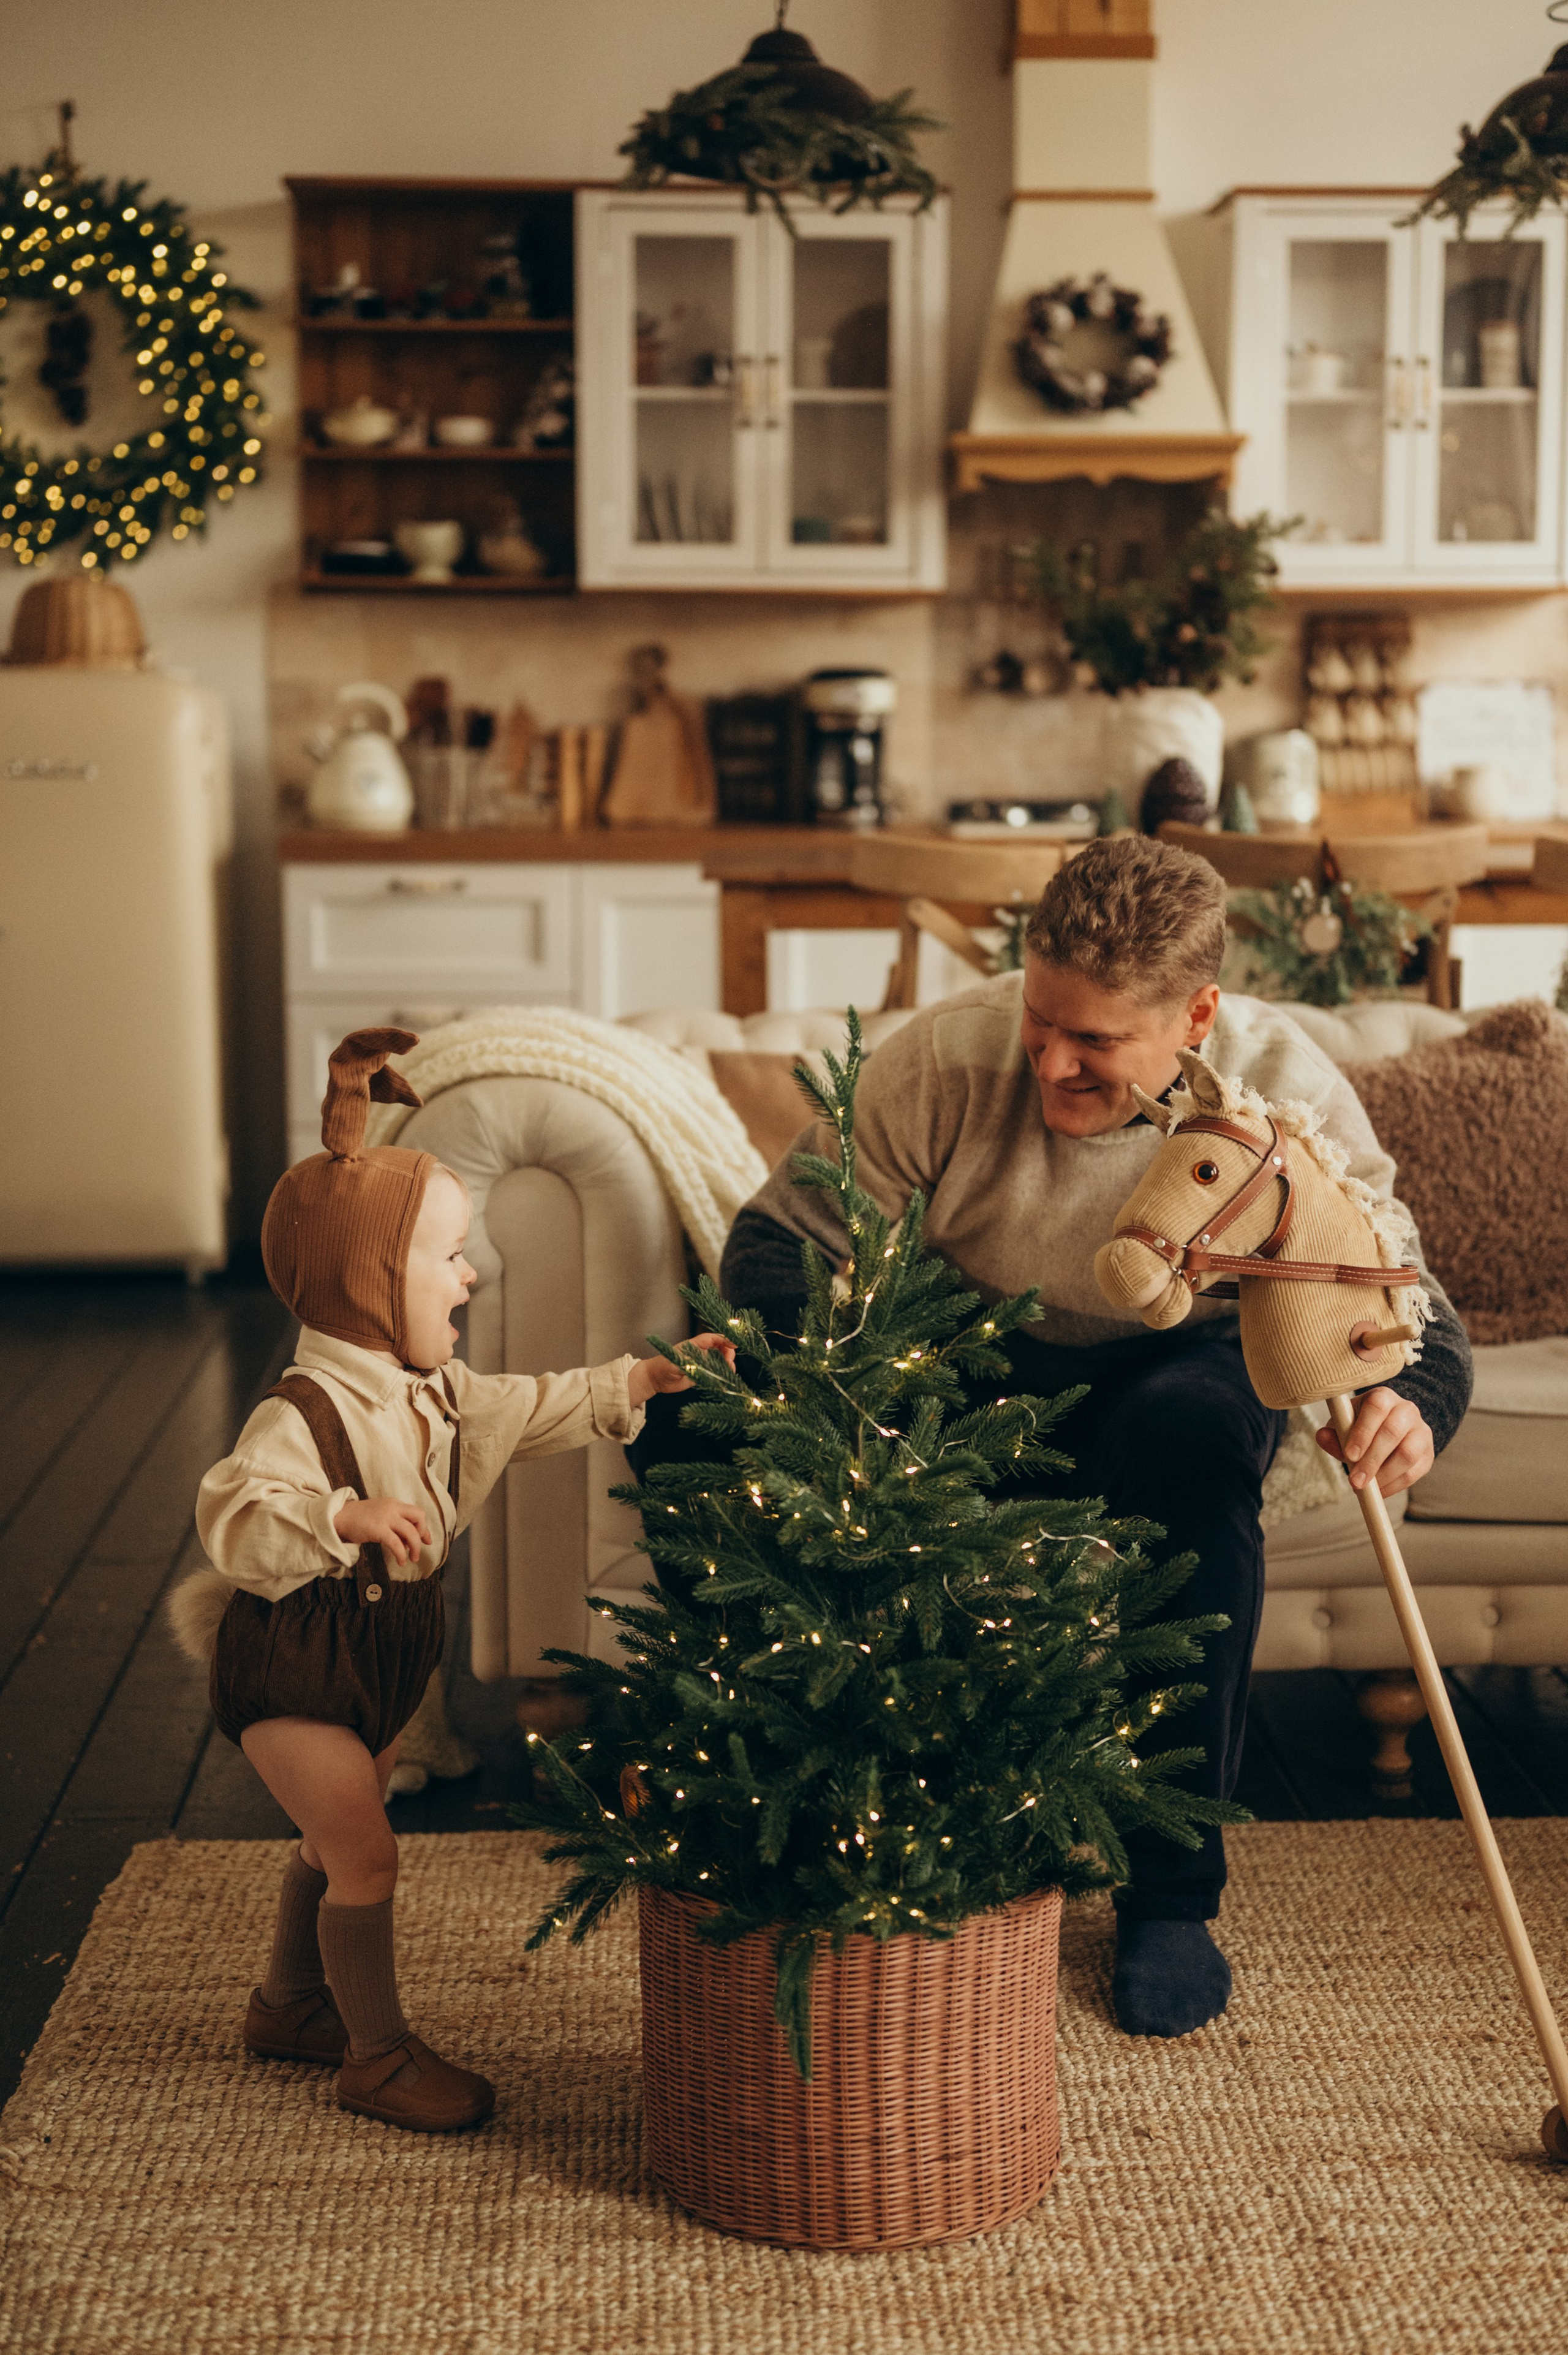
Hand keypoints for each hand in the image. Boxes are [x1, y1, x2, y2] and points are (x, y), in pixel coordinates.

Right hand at [333, 1496, 431, 1565]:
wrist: (338, 1517)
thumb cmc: (358, 1518)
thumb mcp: (380, 1515)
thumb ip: (394, 1523)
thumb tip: (408, 1540)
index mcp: (394, 1503)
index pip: (417, 1512)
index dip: (424, 1527)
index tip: (426, 1540)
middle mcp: (393, 1508)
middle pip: (419, 1517)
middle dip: (423, 1534)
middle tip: (419, 1547)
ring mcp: (386, 1518)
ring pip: (411, 1532)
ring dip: (415, 1548)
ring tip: (412, 1559)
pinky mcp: (378, 1529)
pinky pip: (397, 1544)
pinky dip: (402, 1554)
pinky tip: (401, 1561)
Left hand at [628, 1333, 737, 1406]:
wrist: (656, 1379)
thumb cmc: (663, 1366)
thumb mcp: (675, 1363)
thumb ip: (688, 1364)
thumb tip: (701, 1366)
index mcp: (695, 1345)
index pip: (713, 1338)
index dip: (724, 1339)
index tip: (734, 1344)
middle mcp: (701, 1353)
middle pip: (721, 1348)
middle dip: (728, 1353)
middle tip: (729, 1363)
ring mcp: (702, 1363)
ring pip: (721, 1360)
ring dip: (728, 1364)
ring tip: (729, 1371)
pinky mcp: (703, 1374)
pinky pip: (716, 1372)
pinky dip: (723, 1374)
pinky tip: (726, 1378)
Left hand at [1316, 1388, 1434, 1498]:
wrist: (1389, 1428)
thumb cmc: (1361, 1426)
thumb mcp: (1345, 1425)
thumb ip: (1334, 1433)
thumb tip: (1321, 1436)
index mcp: (1384, 1397)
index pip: (1377, 1407)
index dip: (1363, 1432)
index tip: (1350, 1455)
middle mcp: (1406, 1410)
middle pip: (1393, 1432)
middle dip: (1372, 1460)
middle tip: (1355, 1481)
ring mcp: (1421, 1431)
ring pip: (1408, 1454)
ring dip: (1384, 1475)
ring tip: (1366, 1488)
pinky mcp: (1427, 1454)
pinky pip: (1414, 1472)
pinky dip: (1394, 1486)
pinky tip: (1378, 1492)